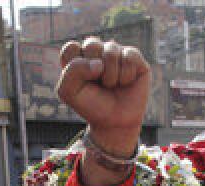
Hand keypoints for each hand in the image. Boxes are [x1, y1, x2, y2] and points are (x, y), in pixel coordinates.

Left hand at [56, 38, 149, 168]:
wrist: (114, 122)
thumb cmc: (91, 106)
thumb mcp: (69, 92)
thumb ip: (72, 71)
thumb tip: (99, 63)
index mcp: (78, 56)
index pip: (70, 47)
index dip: (75, 67)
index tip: (80, 83)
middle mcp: (97, 51)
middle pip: (91, 44)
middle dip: (93, 70)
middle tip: (98, 84)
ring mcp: (116, 52)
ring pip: (111, 51)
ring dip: (110, 76)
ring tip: (111, 85)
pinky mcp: (135, 58)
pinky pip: (129, 57)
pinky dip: (126, 75)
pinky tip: (125, 82)